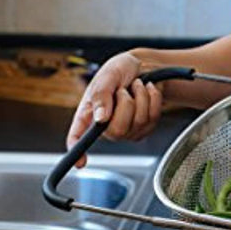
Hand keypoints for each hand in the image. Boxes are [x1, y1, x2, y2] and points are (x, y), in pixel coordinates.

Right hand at [66, 52, 162, 167]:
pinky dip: (153, 99)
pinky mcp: (144, 129)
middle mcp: (106, 126)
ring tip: (136, 86)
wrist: (144, 67)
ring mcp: (126, 130)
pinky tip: (147, 91)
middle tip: (124, 89)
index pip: (77, 136)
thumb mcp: (107, 75)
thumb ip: (101, 95)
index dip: (77, 150)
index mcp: (89, 113)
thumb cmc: (120, 70)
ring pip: (139, 122)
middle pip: (117, 131)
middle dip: (126, 104)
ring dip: (141, 97)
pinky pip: (153, 118)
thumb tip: (100, 119)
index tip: (80, 162)